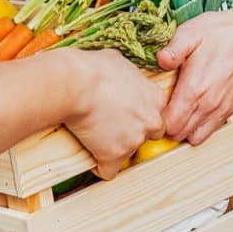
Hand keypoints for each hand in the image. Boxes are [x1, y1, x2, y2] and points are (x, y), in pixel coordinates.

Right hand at [62, 49, 166, 178]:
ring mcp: (133, 140)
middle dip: (133, 133)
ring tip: (95, 137)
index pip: (158, 114)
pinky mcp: (113, 155)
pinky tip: (92, 160)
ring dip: (114, 148)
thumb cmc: (93, 69)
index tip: (126, 114)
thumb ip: (129, 74)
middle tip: (112, 126)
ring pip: (128, 153)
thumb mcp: (119, 61)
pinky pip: (109, 171)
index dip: (140, 114)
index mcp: (156, 98)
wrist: (74, 85)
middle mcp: (151, 121)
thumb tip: (120, 73)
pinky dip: (100, 167)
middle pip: (148, 136)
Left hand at [157, 3, 232, 144]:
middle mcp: (208, 104)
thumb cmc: (220, 32)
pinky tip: (194, 111)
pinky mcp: (230, 109)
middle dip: (168, 126)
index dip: (158, 119)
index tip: (153, 108)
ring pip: (196, 137)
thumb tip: (160, 60)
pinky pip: (211, 131)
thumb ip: (173, 49)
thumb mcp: (191, 33)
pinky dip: (200, 127)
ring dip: (184, 129)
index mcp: (195, 88)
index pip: (170, 123)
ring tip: (177, 112)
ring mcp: (221, 109)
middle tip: (162, 109)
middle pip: (180, 133)